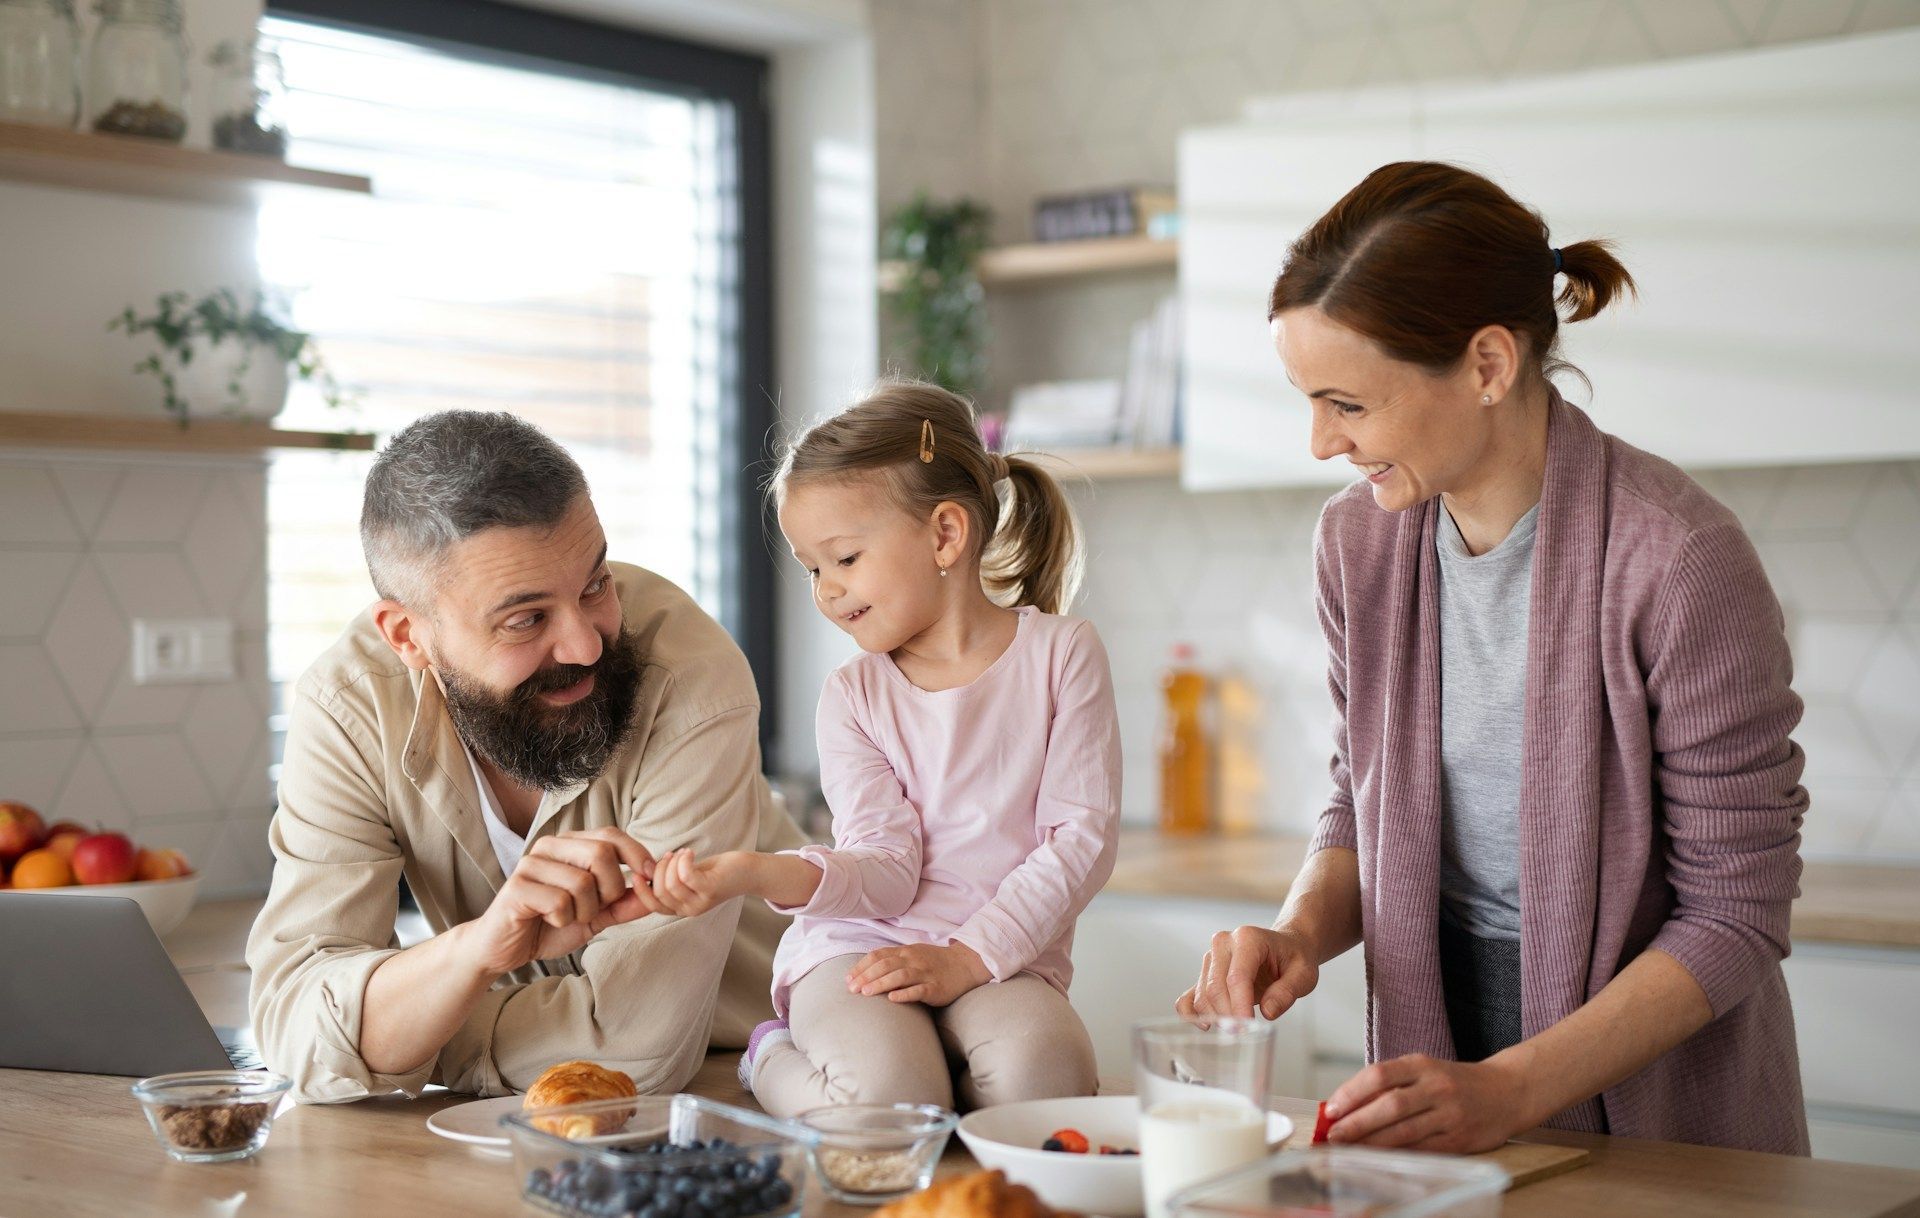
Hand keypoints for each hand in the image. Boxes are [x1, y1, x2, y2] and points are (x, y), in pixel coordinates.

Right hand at [458, 827, 663, 976]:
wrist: (505, 949)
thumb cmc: (549, 926)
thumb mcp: (596, 916)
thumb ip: (625, 903)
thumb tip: (656, 887)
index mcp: (570, 845)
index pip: (612, 835)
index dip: (637, 854)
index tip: (649, 877)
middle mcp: (550, 846)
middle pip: (601, 854)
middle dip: (610, 889)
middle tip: (595, 909)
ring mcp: (531, 864)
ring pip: (582, 882)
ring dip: (585, 911)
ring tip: (568, 917)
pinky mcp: (517, 887)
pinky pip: (559, 901)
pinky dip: (563, 919)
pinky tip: (548, 921)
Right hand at [649, 848, 758, 916]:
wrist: (747, 872)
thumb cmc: (715, 871)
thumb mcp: (688, 878)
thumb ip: (669, 879)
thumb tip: (647, 870)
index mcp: (681, 908)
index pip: (652, 906)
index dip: (640, 891)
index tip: (635, 873)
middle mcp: (689, 910)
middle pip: (659, 892)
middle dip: (659, 869)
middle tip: (671, 855)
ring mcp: (700, 902)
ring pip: (670, 884)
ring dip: (672, 863)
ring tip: (683, 853)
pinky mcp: (710, 889)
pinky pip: (686, 876)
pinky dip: (683, 860)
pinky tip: (689, 852)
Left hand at [847, 942, 991, 1006]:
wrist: (965, 964)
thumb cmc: (934, 962)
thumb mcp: (913, 954)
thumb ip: (892, 959)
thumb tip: (866, 971)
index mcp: (905, 951)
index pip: (878, 956)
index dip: (861, 967)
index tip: (848, 979)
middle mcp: (913, 960)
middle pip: (885, 965)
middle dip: (866, 976)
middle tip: (852, 989)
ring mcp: (925, 974)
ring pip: (900, 976)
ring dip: (881, 983)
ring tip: (866, 993)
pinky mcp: (936, 988)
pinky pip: (919, 990)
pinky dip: (905, 994)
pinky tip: (892, 999)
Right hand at [1176, 925, 1318, 1022]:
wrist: (1285, 946)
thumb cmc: (1293, 958)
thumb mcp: (1304, 974)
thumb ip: (1287, 992)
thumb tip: (1268, 1012)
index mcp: (1248, 938)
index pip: (1236, 977)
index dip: (1239, 1006)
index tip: (1247, 1026)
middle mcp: (1223, 943)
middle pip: (1215, 987)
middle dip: (1228, 1015)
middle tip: (1244, 1033)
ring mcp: (1211, 957)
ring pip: (1203, 994)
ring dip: (1216, 1016)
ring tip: (1237, 1028)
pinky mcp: (1205, 973)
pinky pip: (1189, 996)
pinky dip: (1192, 1013)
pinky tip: (1207, 1025)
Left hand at [1323, 1053, 1535, 1152]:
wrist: (1507, 1092)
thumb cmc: (1454, 1081)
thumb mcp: (1424, 1070)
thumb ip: (1390, 1083)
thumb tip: (1346, 1105)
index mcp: (1422, 1065)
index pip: (1379, 1075)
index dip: (1351, 1093)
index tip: (1330, 1109)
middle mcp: (1437, 1087)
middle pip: (1389, 1106)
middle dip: (1357, 1123)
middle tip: (1333, 1135)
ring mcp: (1450, 1114)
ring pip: (1404, 1132)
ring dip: (1372, 1143)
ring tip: (1349, 1149)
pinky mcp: (1459, 1140)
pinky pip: (1422, 1150)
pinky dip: (1397, 1155)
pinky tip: (1379, 1158)